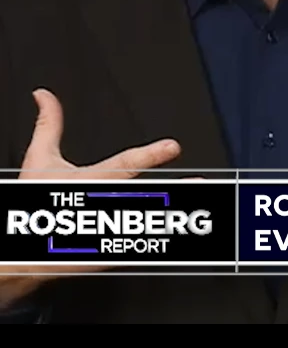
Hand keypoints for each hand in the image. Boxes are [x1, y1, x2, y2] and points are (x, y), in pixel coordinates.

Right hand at [0, 89, 182, 308]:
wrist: (24, 246)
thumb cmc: (36, 199)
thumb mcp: (40, 159)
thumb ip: (49, 125)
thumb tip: (45, 96)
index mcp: (93, 179)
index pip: (125, 163)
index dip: (149, 155)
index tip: (173, 146)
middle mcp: (105, 203)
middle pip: (146, 195)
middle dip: (175, 190)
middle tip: (201, 183)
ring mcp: (109, 229)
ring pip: (150, 222)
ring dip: (175, 216)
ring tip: (203, 208)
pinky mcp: (110, 252)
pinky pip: (141, 245)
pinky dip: (161, 242)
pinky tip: (183, 239)